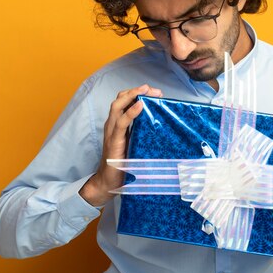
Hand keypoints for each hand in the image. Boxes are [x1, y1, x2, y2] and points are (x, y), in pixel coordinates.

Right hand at [80, 84, 162, 205]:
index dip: (137, 93)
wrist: (109, 182)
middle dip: (136, 90)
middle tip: (154, 90)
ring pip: (117, 106)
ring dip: (132, 95)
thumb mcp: (135, 144)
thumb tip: (163, 128)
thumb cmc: (123, 165)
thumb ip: (142, 134)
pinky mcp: (113, 141)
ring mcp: (111, 132)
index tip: (155, 92)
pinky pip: (121, 123)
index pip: (125, 101)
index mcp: (117, 125)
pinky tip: (140, 105)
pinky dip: (130, 112)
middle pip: (120, 99)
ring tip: (146, 91)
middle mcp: (112, 125)